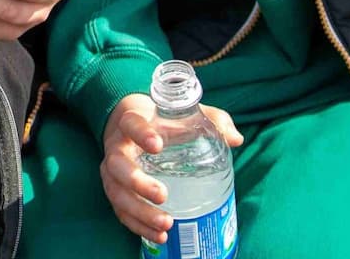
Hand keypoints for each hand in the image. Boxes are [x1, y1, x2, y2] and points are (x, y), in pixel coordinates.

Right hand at [101, 93, 243, 245]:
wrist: (127, 124)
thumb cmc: (160, 119)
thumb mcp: (184, 113)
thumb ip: (212, 120)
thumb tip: (237, 139)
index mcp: (131, 121)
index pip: (131, 124)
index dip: (141, 134)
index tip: (157, 145)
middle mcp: (117, 146)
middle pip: (117, 165)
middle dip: (138, 182)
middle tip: (163, 195)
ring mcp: (111, 170)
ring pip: (117, 193)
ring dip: (140, 212)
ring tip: (166, 224)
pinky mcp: (115, 189)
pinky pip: (120, 211)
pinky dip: (138, 225)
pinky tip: (160, 236)